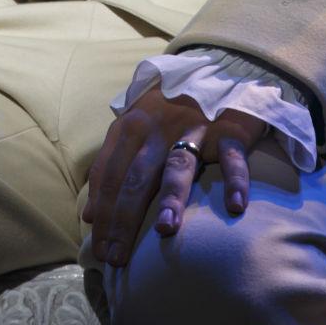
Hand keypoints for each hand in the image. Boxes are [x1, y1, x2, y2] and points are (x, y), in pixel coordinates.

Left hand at [81, 82, 265, 265]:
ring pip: (178, 166)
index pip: (109, 174)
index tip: (98, 245)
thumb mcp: (133, 129)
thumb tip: (89, 213)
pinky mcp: (228, 129)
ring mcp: (193, 128)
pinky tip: (235, 206)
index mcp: (129, 127)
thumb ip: (112, 166)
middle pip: (136, 178)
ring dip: (173, 197)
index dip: (101, 210)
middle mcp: (157, 128)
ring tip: (166, 229)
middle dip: (124, 218)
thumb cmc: (167, 109)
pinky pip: (231, 157)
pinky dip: (235, 179)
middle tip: (118, 256)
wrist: (213, 68)